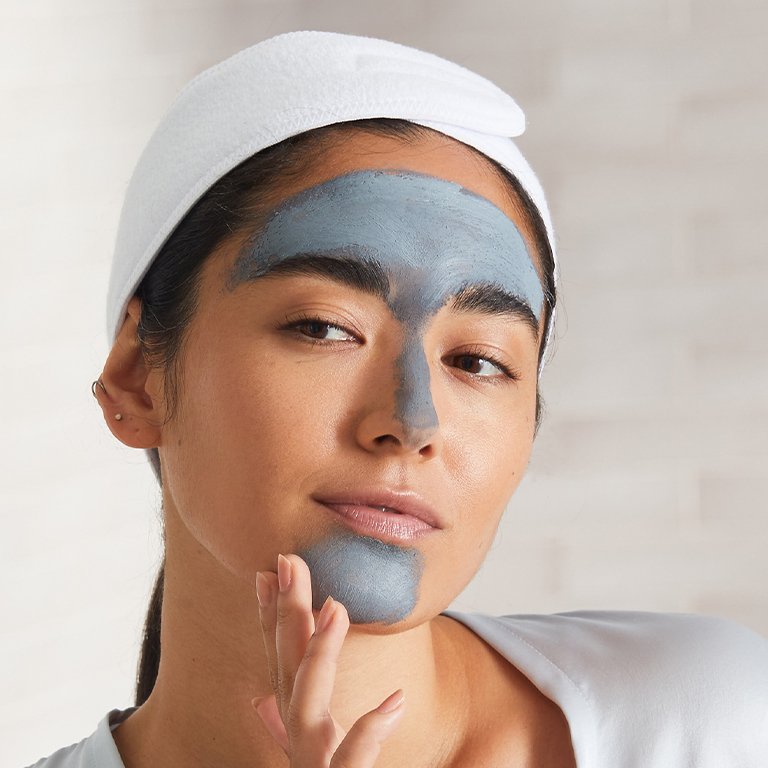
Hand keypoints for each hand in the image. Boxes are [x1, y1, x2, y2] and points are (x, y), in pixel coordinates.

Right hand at [254, 553, 405, 765]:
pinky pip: (352, 762)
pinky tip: (393, 701)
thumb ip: (283, 728)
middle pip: (286, 669)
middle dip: (286, 613)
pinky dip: (369, 732)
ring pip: (307, 707)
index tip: (267, 571)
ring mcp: (315, 765)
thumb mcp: (307, 755)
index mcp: (297, 727)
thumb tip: (261, 702)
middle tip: (289, 561)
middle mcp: (299, 742)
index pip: (279, 662)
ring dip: (319, 655)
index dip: (271, 617)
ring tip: (336, 608)